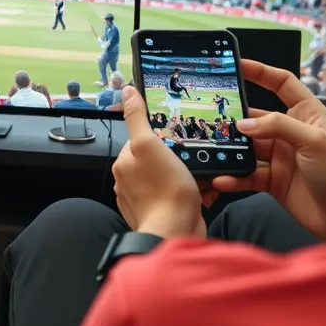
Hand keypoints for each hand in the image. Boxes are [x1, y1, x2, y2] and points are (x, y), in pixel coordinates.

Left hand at [112, 86, 205, 237]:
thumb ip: (137, 119)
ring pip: (170, 177)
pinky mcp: (162, 213)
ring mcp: (145, 200)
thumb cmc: (165, 190)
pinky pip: (178, 196)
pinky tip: (201, 194)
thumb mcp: (149, 145)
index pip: (141, 139)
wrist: (176, 233)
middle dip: (178, 157)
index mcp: (124, 163)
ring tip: (200, 178)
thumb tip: (127, 92)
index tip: (178, 138)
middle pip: (158, 158)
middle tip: (193, 158)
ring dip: (188, 176)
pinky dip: (191, 194)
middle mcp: (129, 182)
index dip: (162, 136)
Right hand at [210, 60, 325, 238]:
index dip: (261, 72)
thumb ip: (278, 126)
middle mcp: (290, 132)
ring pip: (247, 147)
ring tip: (212, 148)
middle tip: (211, 115)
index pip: (282, 84)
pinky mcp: (271, 181)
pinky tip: (222, 178)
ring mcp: (279, 157)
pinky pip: (246, 174)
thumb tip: (243, 124)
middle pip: (256, 117)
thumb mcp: (315, 141)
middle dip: (235, 117)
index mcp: (307, 114)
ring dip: (231, 149)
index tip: (237, 65)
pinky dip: (233, 176)